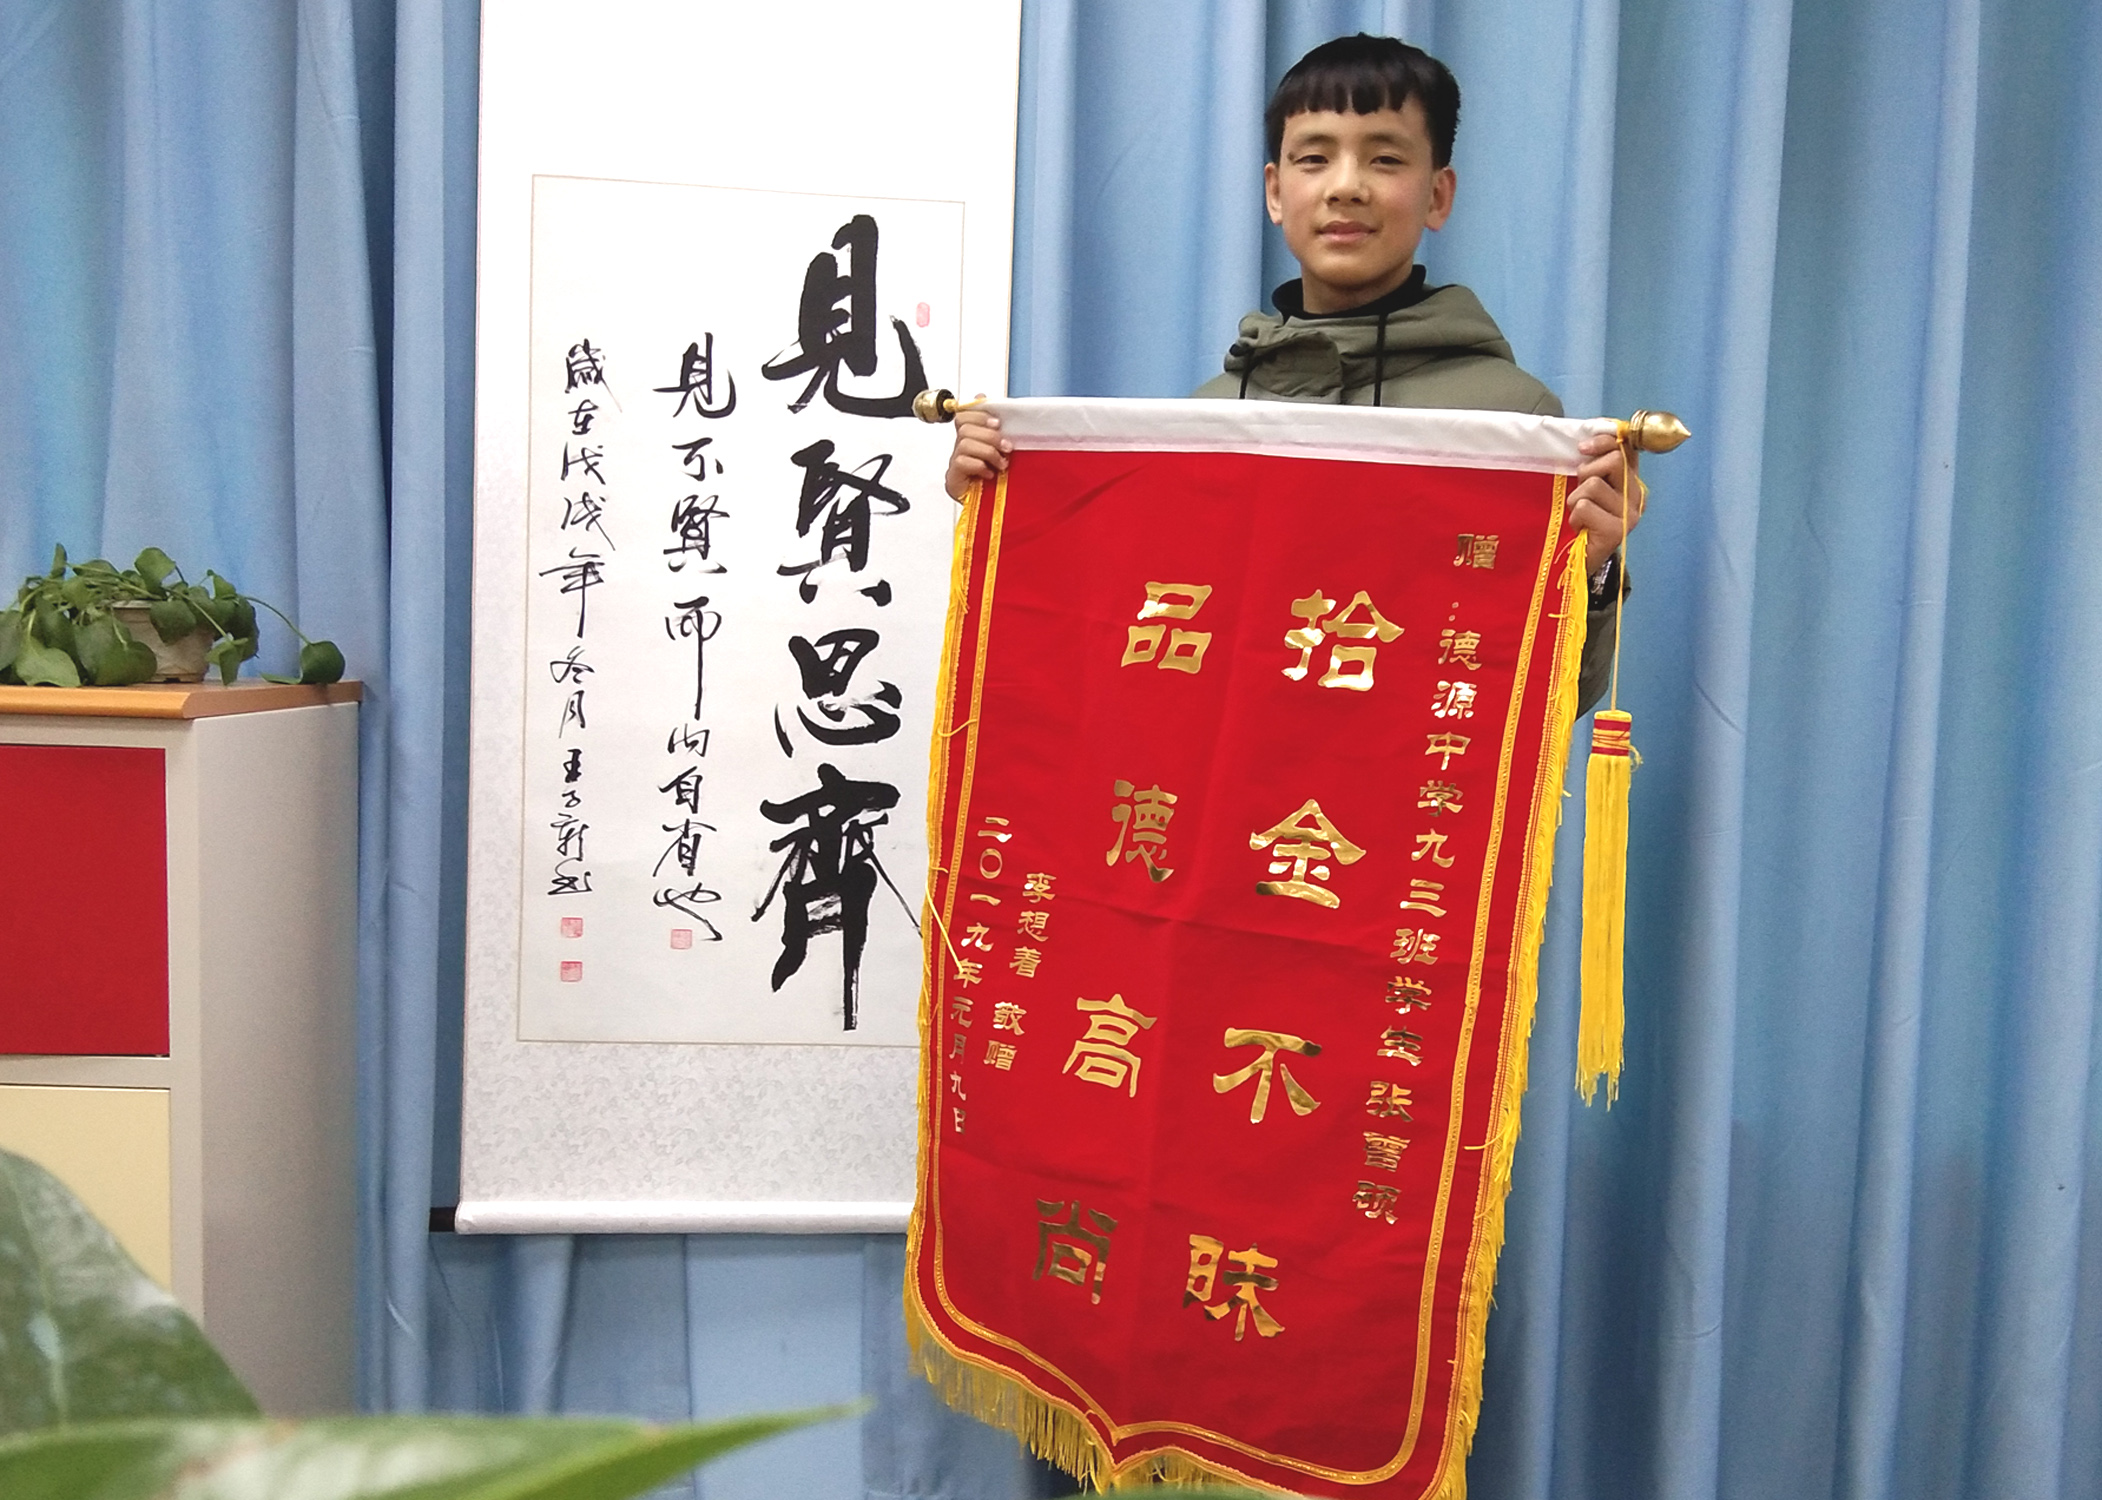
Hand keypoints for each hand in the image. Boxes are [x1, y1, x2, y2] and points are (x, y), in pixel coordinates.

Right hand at [944, 403, 1009, 500]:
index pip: (964, 416)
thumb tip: (995, 410)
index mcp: (972, 439)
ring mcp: (955, 463)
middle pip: (965, 428)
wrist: (993, 510)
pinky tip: (989, 473)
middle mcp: (961, 449)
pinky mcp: (953, 479)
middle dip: (990, 436)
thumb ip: (1000, 433)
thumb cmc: (999, 482)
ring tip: (1001, 464)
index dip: (979, 415)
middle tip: (1006, 447)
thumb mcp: (1004, 453)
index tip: (997, 422)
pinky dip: (979, 466)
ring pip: (964, 444)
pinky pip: (961, 462)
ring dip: (988, 452)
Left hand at [1569, 433, 1643, 573]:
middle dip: (1587, 471)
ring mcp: (1630, 514)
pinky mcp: (1617, 530)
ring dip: (1576, 499)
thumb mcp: (1589, 487)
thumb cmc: (1584, 520)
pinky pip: (1585, 507)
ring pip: (1594, 485)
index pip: (1626, 449)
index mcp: (1632, 482)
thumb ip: (1596, 466)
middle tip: (1581, 492)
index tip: (1583, 448)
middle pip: (1615, 461)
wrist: (1583, 561)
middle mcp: (1637, 497)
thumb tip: (1587, 441)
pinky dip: (1575, 516)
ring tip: (1580, 514)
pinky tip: (1581, 528)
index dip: (1605, 442)